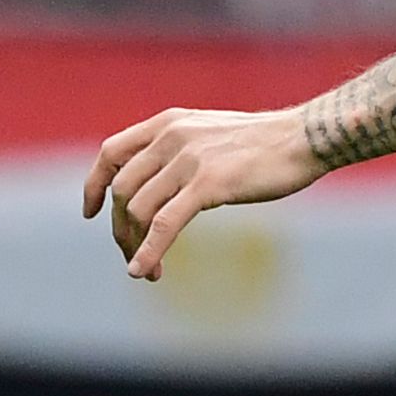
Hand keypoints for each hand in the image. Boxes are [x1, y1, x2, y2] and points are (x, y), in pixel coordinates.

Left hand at [80, 106, 324, 279]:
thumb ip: (180, 151)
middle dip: (120, 230)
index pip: (111, 152)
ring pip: (139, 211)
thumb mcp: (210, 134)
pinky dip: (148, 251)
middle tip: (132, 257)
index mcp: (168, 123)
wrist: (305, 138)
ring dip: (135, 246)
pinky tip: (143, 272)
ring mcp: (188, 160)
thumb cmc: (265, 143)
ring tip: (150, 271)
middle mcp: (171, 137)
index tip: (90, 212)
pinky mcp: (208, 184)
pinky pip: (165, 224)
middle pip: (122, 190)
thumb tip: (160, 183)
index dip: (94, 185)